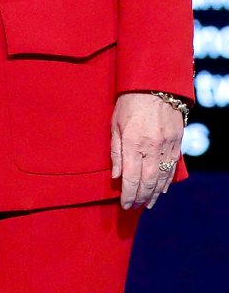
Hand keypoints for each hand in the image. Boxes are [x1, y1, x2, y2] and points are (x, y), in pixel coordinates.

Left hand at [110, 92, 184, 208]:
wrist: (155, 86)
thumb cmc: (129, 102)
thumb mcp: (114, 124)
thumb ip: (115, 151)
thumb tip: (115, 176)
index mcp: (133, 142)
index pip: (130, 177)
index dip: (127, 194)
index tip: (123, 204)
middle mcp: (151, 148)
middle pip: (147, 182)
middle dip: (140, 197)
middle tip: (133, 206)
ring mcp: (166, 147)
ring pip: (161, 178)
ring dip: (153, 194)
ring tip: (146, 203)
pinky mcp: (176, 144)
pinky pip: (172, 168)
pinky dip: (166, 182)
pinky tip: (160, 189)